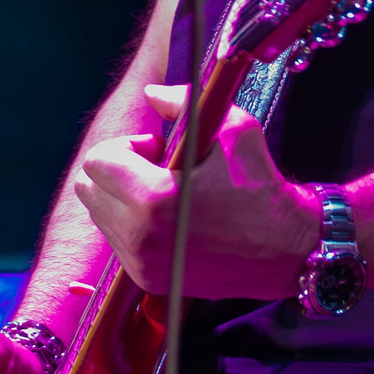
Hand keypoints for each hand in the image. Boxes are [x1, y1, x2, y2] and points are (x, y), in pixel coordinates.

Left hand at [72, 84, 320, 299]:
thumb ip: (185, 103)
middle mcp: (140, 236)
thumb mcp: (233, 129)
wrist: (285, 250)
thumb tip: (151, 93)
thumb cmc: (260, 187)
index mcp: (154, 198)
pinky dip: (133, 224)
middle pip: (89, 188)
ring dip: (123, 198)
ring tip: (166, 194)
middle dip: (118, 171)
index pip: (97, 161)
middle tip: (159, 169)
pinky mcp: (149, 281)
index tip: (158, 150)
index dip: (126, 146)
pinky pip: (117, 241)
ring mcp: (142, 263)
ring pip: (100, 215)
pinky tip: (170, 219)